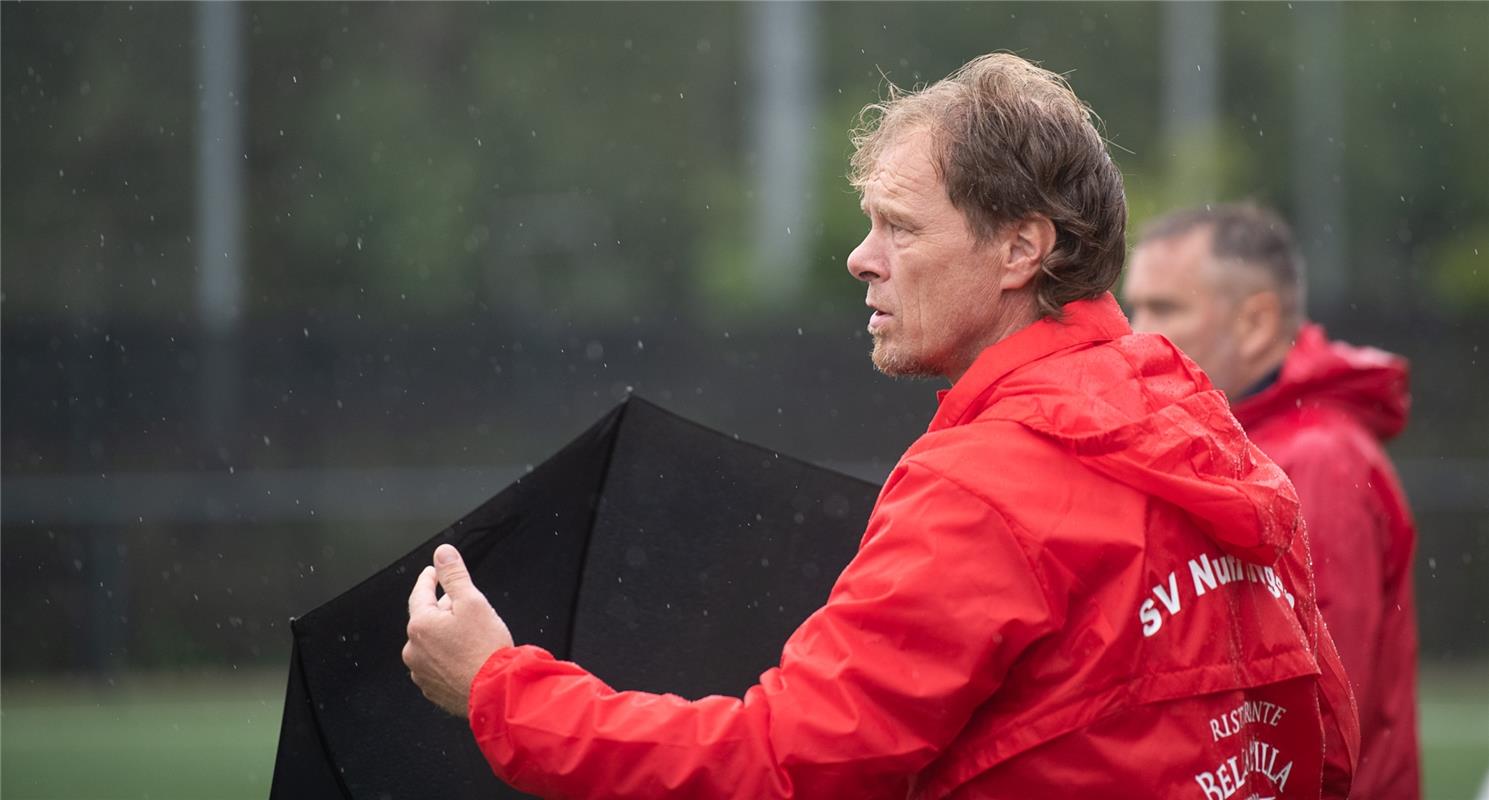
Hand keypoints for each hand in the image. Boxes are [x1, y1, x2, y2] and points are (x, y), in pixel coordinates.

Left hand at [403, 544, 513, 715]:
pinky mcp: (433, 690)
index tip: (433, 573)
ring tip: (471, 637)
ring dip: (445, 637)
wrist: (497, 692)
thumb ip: (454, 575)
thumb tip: (442, 553)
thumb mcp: (473, 602)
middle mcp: (414, 650)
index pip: (420, 594)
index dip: (429, 580)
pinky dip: (448, 658)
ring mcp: (421, 673)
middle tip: (467, 609)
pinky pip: (437, 666)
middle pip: (427, 620)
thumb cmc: (486, 649)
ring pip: (431, 645)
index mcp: (420, 625)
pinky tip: (467, 658)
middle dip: (444, 611)